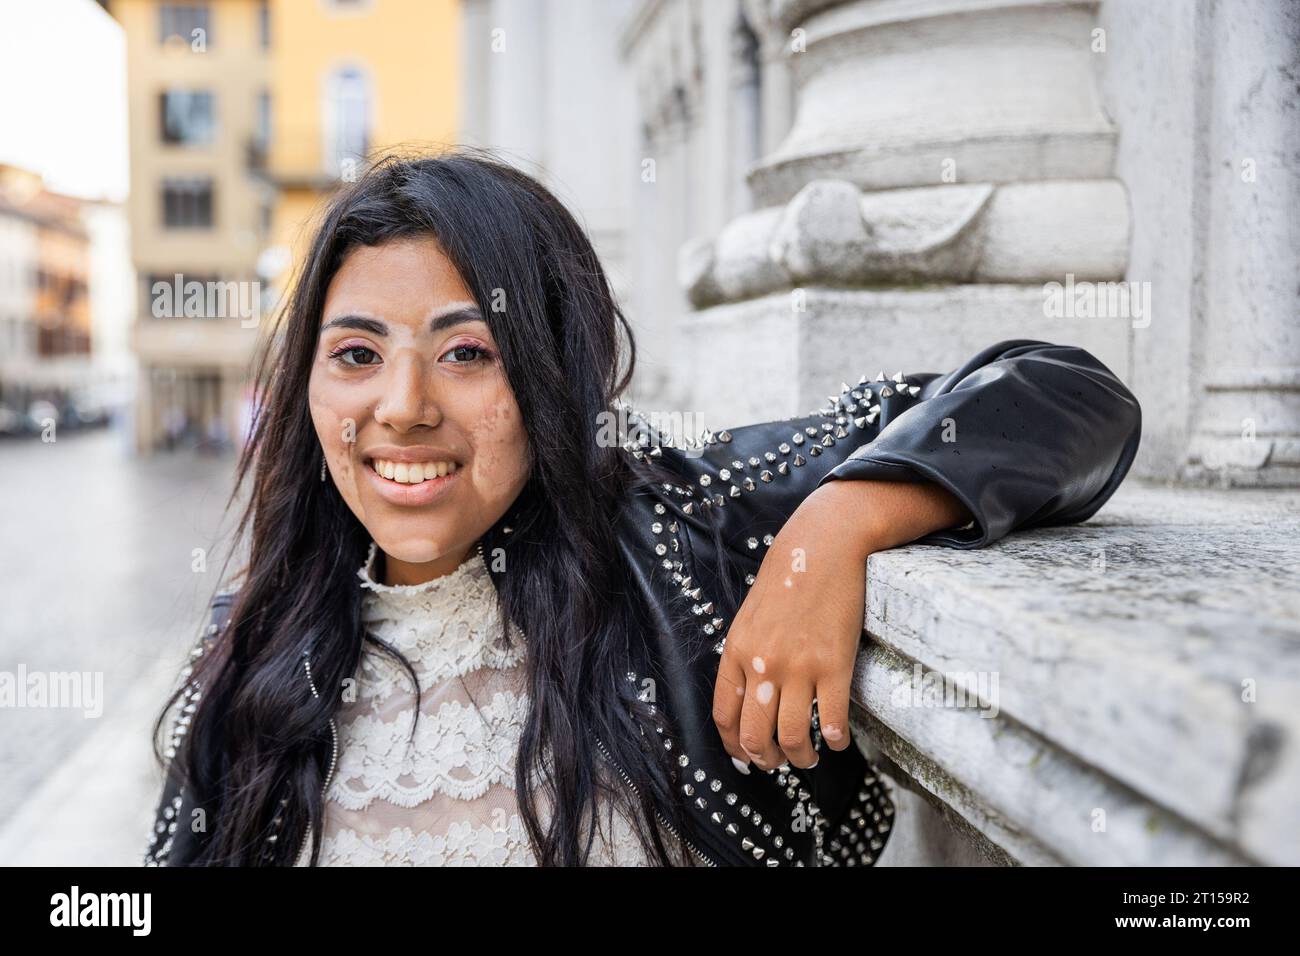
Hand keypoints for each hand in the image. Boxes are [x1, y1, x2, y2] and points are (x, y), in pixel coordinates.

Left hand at [710, 478, 971, 772]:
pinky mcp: (834, 666)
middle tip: (778, 762)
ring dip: (800, 757)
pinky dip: (836, 740)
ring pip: (793, 736)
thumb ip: (745, 656)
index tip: (746, 756)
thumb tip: (750, 697)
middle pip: (755, 735)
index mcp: (736, 652)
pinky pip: (833, 720)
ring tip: (809, 757)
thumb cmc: (787, 580)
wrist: (822, 548)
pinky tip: (838, 740)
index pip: (724, 716)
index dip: (734, 746)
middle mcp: (763, 665)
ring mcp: (799, 667)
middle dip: (766, 759)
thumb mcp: (750, 618)